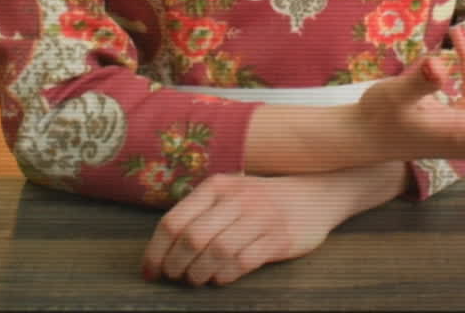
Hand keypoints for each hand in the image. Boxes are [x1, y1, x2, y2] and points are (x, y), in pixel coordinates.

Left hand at [141, 172, 343, 286]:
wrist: (314, 195)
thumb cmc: (261, 201)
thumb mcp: (229, 194)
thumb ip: (199, 213)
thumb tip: (161, 249)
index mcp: (217, 186)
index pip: (174, 220)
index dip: (156, 251)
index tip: (150, 271)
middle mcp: (237, 198)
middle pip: (192, 238)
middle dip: (176, 265)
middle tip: (175, 276)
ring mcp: (260, 217)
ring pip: (216, 252)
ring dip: (199, 273)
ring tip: (196, 278)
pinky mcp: (279, 238)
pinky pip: (242, 262)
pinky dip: (224, 276)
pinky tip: (220, 278)